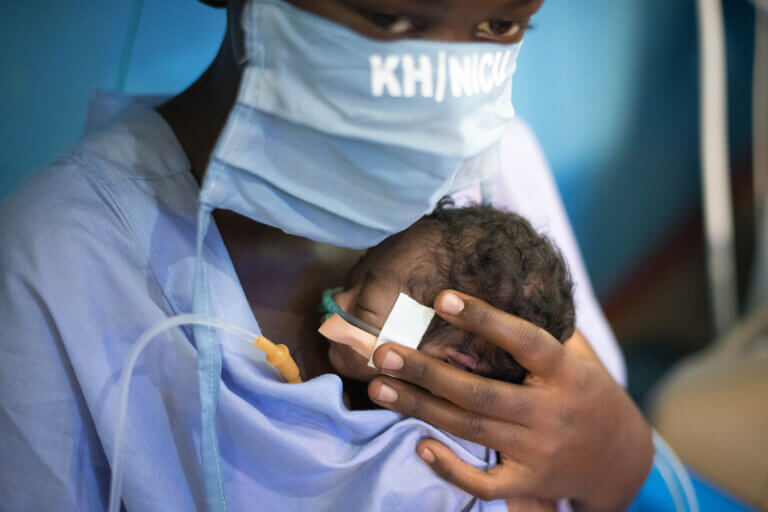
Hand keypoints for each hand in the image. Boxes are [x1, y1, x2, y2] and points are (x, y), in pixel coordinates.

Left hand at [367, 290, 652, 511]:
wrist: (623, 459)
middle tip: (383, 352)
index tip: (442, 297)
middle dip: (427, 371)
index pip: (523, 340)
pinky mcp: (530, 483)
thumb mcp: (582, 356)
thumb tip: (512, 285)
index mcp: (564, 372)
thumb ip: (548, 328)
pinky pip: (485, 482)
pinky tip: (419, 446)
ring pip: (471, 429)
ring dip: (420, 408)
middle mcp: (551, 411)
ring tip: (380, 387)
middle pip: (480, 392)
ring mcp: (539, 451)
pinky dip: (450, 468)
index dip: (484, 319)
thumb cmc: (589, 393)